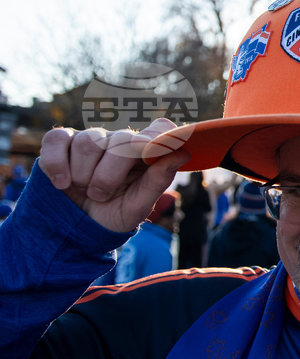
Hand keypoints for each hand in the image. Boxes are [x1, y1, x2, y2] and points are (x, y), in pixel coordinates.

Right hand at [38, 118, 189, 234]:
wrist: (77, 228)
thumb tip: (182, 153)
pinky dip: (57, 164)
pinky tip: (62, 184)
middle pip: (120, 140)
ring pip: (88, 142)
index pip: (160, 130)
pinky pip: (57, 139)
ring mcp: (92, 138)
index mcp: (147, 152)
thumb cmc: (115, 213)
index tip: (151, 152)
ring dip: (83, 175)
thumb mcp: (139, 205)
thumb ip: (159, 180)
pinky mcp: (62, 141)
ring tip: (84, 191)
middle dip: (108, 175)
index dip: (158, 137)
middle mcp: (121, 140)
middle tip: (101, 196)